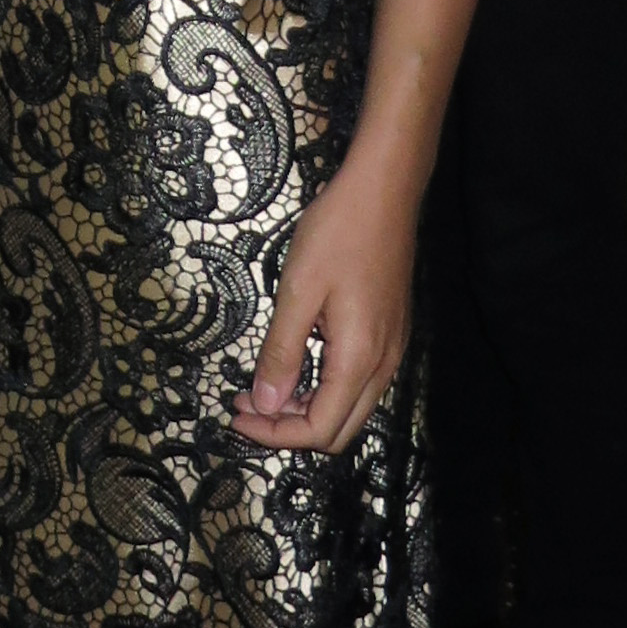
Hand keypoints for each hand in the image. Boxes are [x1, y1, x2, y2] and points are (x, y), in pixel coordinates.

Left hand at [234, 159, 413, 455]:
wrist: (383, 193)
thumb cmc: (337, 233)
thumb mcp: (297, 291)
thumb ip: (281, 352)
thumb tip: (265, 405)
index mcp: (359, 359)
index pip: (320, 430)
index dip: (275, 435)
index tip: (236, 416)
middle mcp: (382, 365)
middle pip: (338, 431)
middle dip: (288, 429)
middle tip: (244, 404)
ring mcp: (390, 351)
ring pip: (349, 409)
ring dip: (304, 409)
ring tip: (260, 387)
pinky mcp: (388, 336)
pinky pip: (357, 383)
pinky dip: (322, 388)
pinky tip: (293, 364)